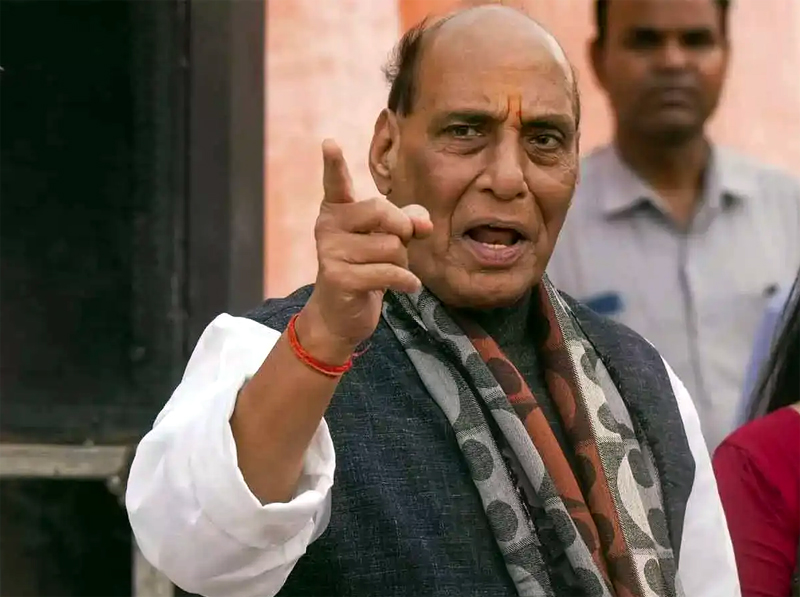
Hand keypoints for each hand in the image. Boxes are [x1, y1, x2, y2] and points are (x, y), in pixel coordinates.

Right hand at [296, 139, 431, 362]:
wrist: (341, 314)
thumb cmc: (367, 268)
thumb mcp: (388, 238)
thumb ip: (408, 220)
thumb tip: (424, 222)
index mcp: (337, 210)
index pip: (335, 183)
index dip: (333, 164)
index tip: (329, 143)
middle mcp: (328, 226)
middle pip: (382, 211)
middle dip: (403, 229)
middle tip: (403, 244)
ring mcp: (331, 252)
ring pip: (391, 246)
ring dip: (403, 262)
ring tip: (389, 271)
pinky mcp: (340, 278)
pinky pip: (389, 272)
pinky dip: (406, 282)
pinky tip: (404, 287)